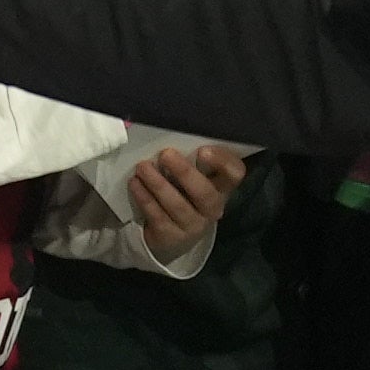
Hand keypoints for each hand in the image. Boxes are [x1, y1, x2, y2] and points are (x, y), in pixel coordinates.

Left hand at [130, 142, 245, 255]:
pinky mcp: (172, 237)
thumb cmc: (183, 193)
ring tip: (142, 167)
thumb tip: (169, 132)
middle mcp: (213, 208)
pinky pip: (158, 216)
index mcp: (222, 187)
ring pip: (177, 205)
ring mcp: (193, 225)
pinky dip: (145, 198)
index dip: (222, 161)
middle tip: (165, 154)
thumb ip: (190, 159)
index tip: (203, 150)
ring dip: (158, 183)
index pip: (234, 173)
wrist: (172, 236)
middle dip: (184, 172)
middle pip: (205, 193)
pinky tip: (135, 183)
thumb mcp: (192, 178)